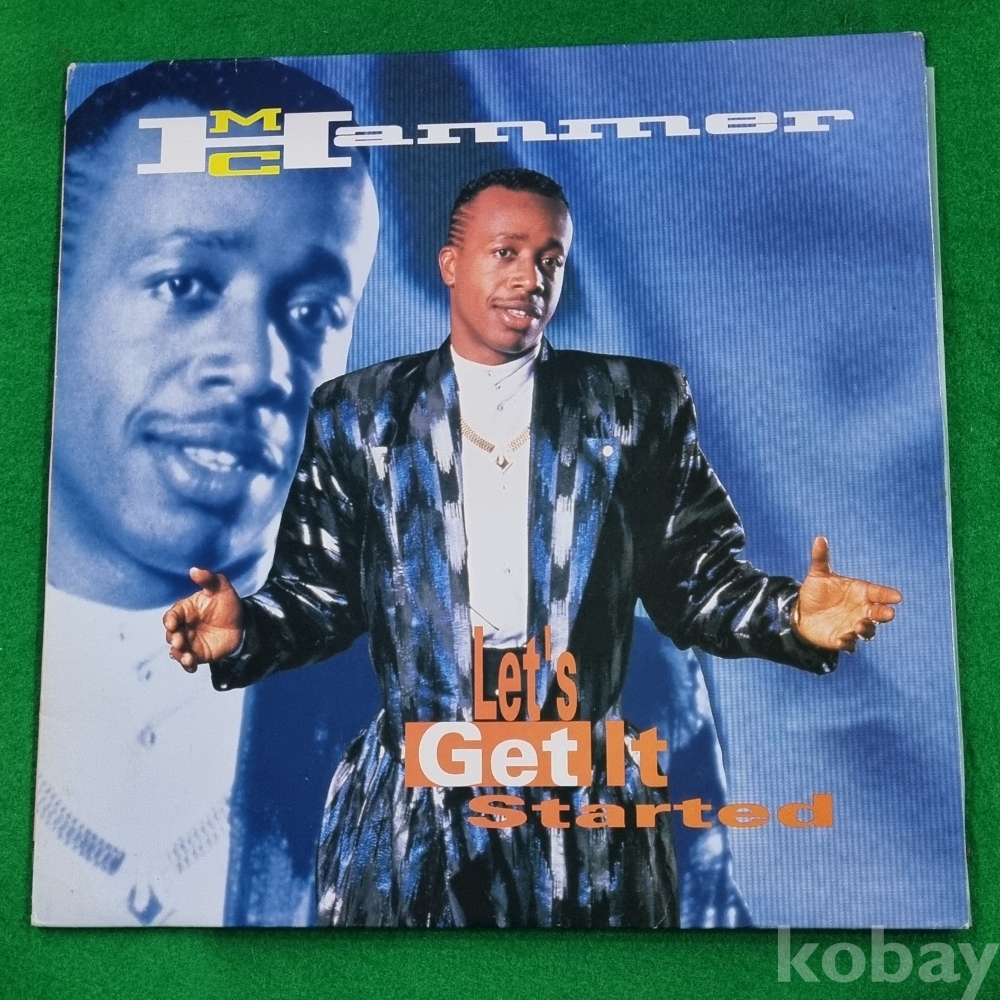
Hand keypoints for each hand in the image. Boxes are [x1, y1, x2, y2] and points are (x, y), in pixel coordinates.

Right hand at [163, 568, 243, 671]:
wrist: (243, 623)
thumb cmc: (228, 604)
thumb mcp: (222, 588)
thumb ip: (208, 579)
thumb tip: (194, 569)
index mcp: (185, 610)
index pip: (172, 615)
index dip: (170, 620)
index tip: (172, 624)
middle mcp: (183, 627)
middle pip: (172, 634)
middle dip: (173, 638)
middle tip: (180, 641)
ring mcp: (190, 642)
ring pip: (177, 650)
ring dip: (179, 654)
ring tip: (188, 658)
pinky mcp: (197, 654)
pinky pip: (188, 661)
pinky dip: (187, 665)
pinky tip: (192, 666)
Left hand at [793, 536, 901, 652]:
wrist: (802, 613)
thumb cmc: (817, 591)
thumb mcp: (818, 574)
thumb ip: (821, 558)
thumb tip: (820, 538)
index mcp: (861, 592)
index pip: (879, 593)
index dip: (888, 595)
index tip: (897, 597)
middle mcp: (861, 610)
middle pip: (879, 613)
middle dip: (884, 614)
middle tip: (888, 613)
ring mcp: (853, 625)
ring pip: (867, 630)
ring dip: (866, 629)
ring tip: (860, 625)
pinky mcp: (842, 639)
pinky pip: (849, 644)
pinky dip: (848, 643)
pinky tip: (843, 639)